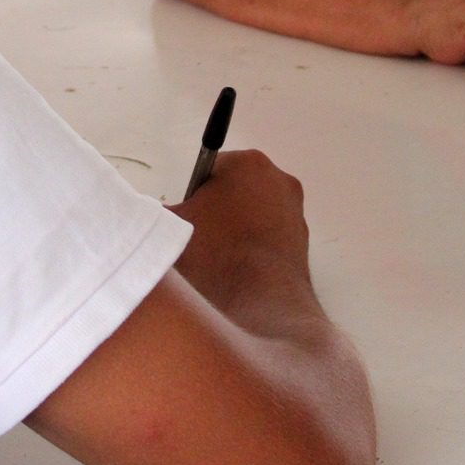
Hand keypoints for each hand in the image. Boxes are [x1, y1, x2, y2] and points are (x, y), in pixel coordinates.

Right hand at [170, 149, 314, 323]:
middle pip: (235, 188)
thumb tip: (161, 214)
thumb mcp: (173, 227)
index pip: (210, 170)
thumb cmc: (215, 254)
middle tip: (203, 237)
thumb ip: (161, 210)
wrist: (259, 301)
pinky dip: (256, 243)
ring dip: (237, 226)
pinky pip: (270, 232)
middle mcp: (277, 177)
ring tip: (222, 255)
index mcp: (247, 163)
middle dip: (218, 208)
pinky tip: (243, 266)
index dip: (196, 196)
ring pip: (254, 210)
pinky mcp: (303, 235)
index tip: (192, 220)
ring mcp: (294, 206)